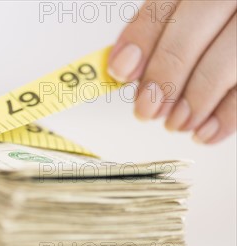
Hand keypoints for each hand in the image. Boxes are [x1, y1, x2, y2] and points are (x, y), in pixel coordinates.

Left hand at [108, 0, 235, 143]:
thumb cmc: (213, 31)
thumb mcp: (185, 21)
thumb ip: (159, 36)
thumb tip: (125, 68)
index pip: (163, 10)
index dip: (139, 42)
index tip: (121, 71)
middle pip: (189, 36)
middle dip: (162, 78)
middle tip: (147, 110)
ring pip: (222, 64)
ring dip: (193, 101)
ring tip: (176, 123)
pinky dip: (226, 115)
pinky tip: (205, 132)